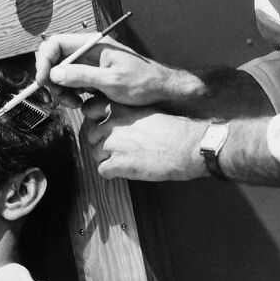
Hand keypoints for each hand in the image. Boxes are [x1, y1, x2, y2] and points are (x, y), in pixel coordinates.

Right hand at [35, 33, 176, 108]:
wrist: (162, 91)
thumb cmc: (144, 82)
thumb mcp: (112, 81)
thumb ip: (82, 76)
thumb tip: (55, 74)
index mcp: (93, 44)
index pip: (56, 43)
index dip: (44, 60)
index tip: (42, 81)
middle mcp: (88, 51)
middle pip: (54, 59)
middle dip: (51, 79)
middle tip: (58, 97)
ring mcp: (88, 64)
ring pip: (59, 73)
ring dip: (59, 90)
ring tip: (72, 103)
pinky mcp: (90, 77)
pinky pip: (70, 83)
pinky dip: (68, 94)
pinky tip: (78, 103)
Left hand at [80, 95, 206, 182]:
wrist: (189, 146)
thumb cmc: (174, 129)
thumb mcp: (147, 111)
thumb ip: (127, 115)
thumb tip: (116, 123)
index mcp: (120, 107)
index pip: (90, 109)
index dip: (96, 120)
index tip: (103, 127)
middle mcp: (112, 123)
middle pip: (92, 135)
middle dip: (103, 143)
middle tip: (120, 149)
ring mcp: (113, 144)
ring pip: (96, 154)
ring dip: (108, 159)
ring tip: (127, 160)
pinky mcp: (118, 164)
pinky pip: (102, 170)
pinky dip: (112, 173)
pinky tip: (126, 170)